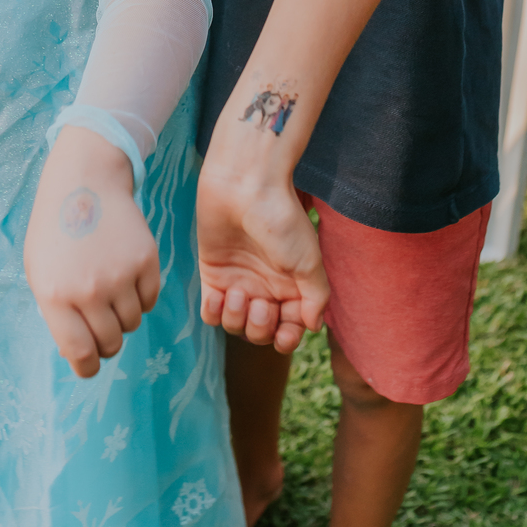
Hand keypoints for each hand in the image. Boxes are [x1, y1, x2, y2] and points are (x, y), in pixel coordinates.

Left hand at [24, 127, 159, 378]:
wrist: (85, 180)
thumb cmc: (56, 228)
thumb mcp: (39, 271)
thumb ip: (55, 312)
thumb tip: (78, 351)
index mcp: (56, 296)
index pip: (80, 354)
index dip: (86, 367)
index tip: (89, 366)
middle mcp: (89, 291)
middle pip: (111, 343)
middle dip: (105, 341)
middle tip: (99, 323)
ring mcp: (121, 276)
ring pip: (132, 323)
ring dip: (122, 316)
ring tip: (109, 289)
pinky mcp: (147, 261)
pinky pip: (150, 300)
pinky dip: (140, 296)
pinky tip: (125, 275)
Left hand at [197, 156, 328, 355]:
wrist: (245, 188)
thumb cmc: (281, 221)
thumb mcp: (309, 263)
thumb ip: (315, 299)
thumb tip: (311, 327)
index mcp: (292, 287)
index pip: (289, 329)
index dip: (286, 339)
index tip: (285, 333)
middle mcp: (265, 288)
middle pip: (261, 332)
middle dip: (261, 328)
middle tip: (261, 304)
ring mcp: (239, 281)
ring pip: (235, 326)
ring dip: (237, 319)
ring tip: (239, 293)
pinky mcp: (213, 274)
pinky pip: (211, 312)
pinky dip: (215, 313)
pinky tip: (221, 295)